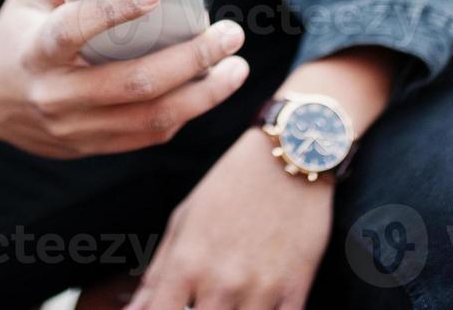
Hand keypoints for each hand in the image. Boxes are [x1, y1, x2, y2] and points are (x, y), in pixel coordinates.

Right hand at [0, 0, 248, 157]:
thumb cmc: (23, 24)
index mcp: (34, 49)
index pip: (74, 31)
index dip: (114, 9)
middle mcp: (53, 95)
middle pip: (133, 82)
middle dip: (191, 57)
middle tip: (230, 33)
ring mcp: (73, 129)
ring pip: (150, 118)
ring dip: (203, 94)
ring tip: (236, 67)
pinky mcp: (88, 147)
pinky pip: (147, 135)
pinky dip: (184, 112)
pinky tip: (208, 87)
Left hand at [129, 129, 332, 308]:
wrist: (287, 157)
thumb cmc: (231, 184)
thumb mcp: (183, 220)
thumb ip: (157, 272)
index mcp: (187, 264)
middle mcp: (221, 282)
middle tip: (200, 300)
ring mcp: (261, 289)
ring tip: (226, 302)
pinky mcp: (295, 289)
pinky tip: (256, 304)